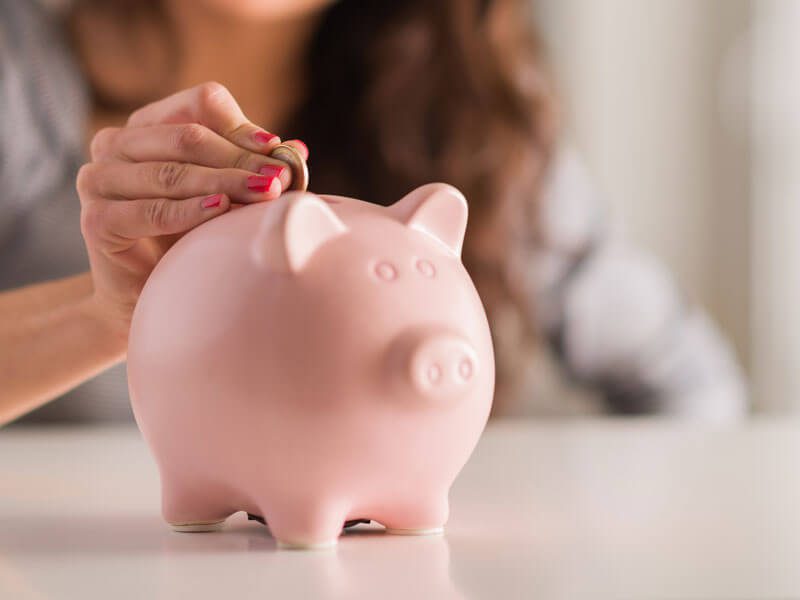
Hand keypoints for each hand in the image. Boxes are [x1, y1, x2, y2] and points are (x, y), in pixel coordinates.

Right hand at [77, 81, 308, 340]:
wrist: (145, 293)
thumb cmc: (187, 238)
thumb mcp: (222, 195)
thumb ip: (251, 169)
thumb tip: (298, 149)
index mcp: (147, 126)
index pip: (198, 105)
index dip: (241, 127)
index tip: (276, 153)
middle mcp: (116, 144)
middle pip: (188, 136)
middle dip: (241, 159)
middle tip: (280, 180)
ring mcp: (98, 179)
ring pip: (172, 172)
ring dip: (224, 183)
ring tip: (264, 194)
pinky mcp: (96, 219)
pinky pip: (151, 211)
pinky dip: (188, 211)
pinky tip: (220, 210)